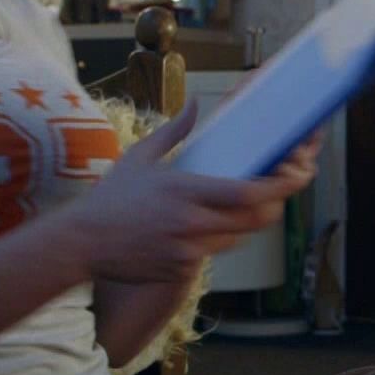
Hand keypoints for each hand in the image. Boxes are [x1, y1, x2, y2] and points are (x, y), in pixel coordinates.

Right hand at [62, 102, 309, 284]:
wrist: (82, 243)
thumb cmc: (111, 198)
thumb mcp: (140, 157)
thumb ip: (175, 130)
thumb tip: (195, 102)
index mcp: (186, 191)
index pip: (248, 194)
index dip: (277, 188)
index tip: (291, 176)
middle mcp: (192, 223)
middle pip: (254, 220)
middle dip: (270, 207)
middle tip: (272, 194)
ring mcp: (188, 251)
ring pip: (237, 238)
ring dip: (242, 224)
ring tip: (232, 208)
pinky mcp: (182, 272)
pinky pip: (212, 255)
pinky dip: (214, 242)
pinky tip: (197, 230)